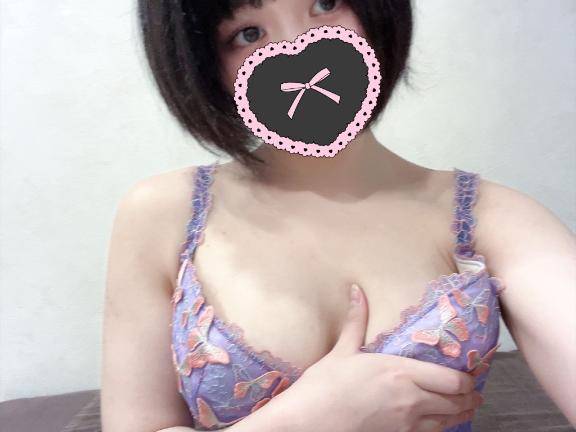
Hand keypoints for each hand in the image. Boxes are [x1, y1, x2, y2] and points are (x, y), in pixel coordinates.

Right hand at [275, 283, 483, 431]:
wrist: (309, 423)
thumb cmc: (323, 387)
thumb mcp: (342, 351)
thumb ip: (356, 321)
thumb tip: (356, 291)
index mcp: (401, 373)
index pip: (453, 380)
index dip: (469, 378)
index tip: (473, 371)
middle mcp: (411, 399)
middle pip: (457, 402)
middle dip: (470, 396)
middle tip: (474, 390)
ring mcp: (406, 424)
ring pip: (449, 421)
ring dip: (462, 412)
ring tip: (466, 405)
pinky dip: (443, 427)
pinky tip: (441, 422)